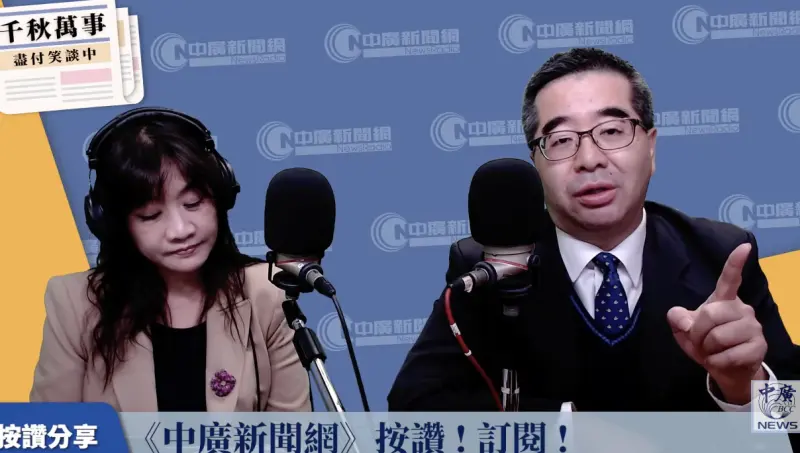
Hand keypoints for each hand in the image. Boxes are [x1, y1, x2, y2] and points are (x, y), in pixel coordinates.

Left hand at [666, 243, 766, 404]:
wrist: (725, 369)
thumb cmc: (705, 343)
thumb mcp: (684, 330)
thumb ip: (677, 318)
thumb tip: (684, 320)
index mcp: (723, 300)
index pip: (729, 279)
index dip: (735, 263)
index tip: (744, 246)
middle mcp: (741, 309)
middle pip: (709, 314)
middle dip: (696, 332)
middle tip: (699, 341)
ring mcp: (753, 327)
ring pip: (718, 336)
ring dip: (707, 348)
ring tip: (712, 350)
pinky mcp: (759, 346)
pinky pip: (727, 355)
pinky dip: (716, 361)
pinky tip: (721, 360)